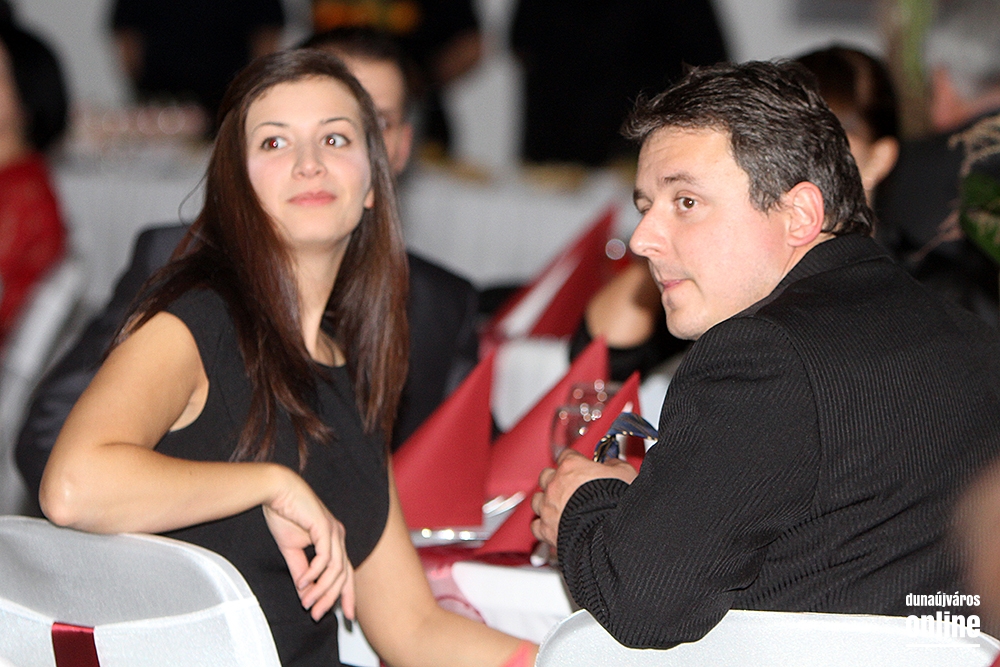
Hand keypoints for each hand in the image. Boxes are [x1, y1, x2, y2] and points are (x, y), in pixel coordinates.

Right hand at [263, 470, 354, 620]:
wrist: (276, 491)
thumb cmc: (285, 514)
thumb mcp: (291, 550)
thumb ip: (300, 570)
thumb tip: (304, 591)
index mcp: (333, 541)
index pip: (346, 573)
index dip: (348, 594)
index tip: (347, 615)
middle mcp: (338, 536)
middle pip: (343, 575)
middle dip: (331, 598)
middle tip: (316, 615)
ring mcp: (334, 531)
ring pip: (335, 569)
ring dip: (321, 589)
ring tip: (306, 601)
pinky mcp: (325, 526)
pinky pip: (325, 556)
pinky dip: (315, 573)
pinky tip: (303, 582)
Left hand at [530, 449, 636, 547]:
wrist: (607, 534)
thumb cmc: (615, 503)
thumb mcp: (624, 474)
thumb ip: (615, 465)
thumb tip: (612, 463)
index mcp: (571, 467)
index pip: (566, 455)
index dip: (574, 460)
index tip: (580, 464)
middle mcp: (555, 485)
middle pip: (546, 475)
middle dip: (556, 479)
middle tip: (569, 485)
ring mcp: (549, 507)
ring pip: (537, 499)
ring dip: (546, 501)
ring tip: (558, 506)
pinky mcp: (547, 529)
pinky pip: (536, 525)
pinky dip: (542, 526)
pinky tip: (552, 526)